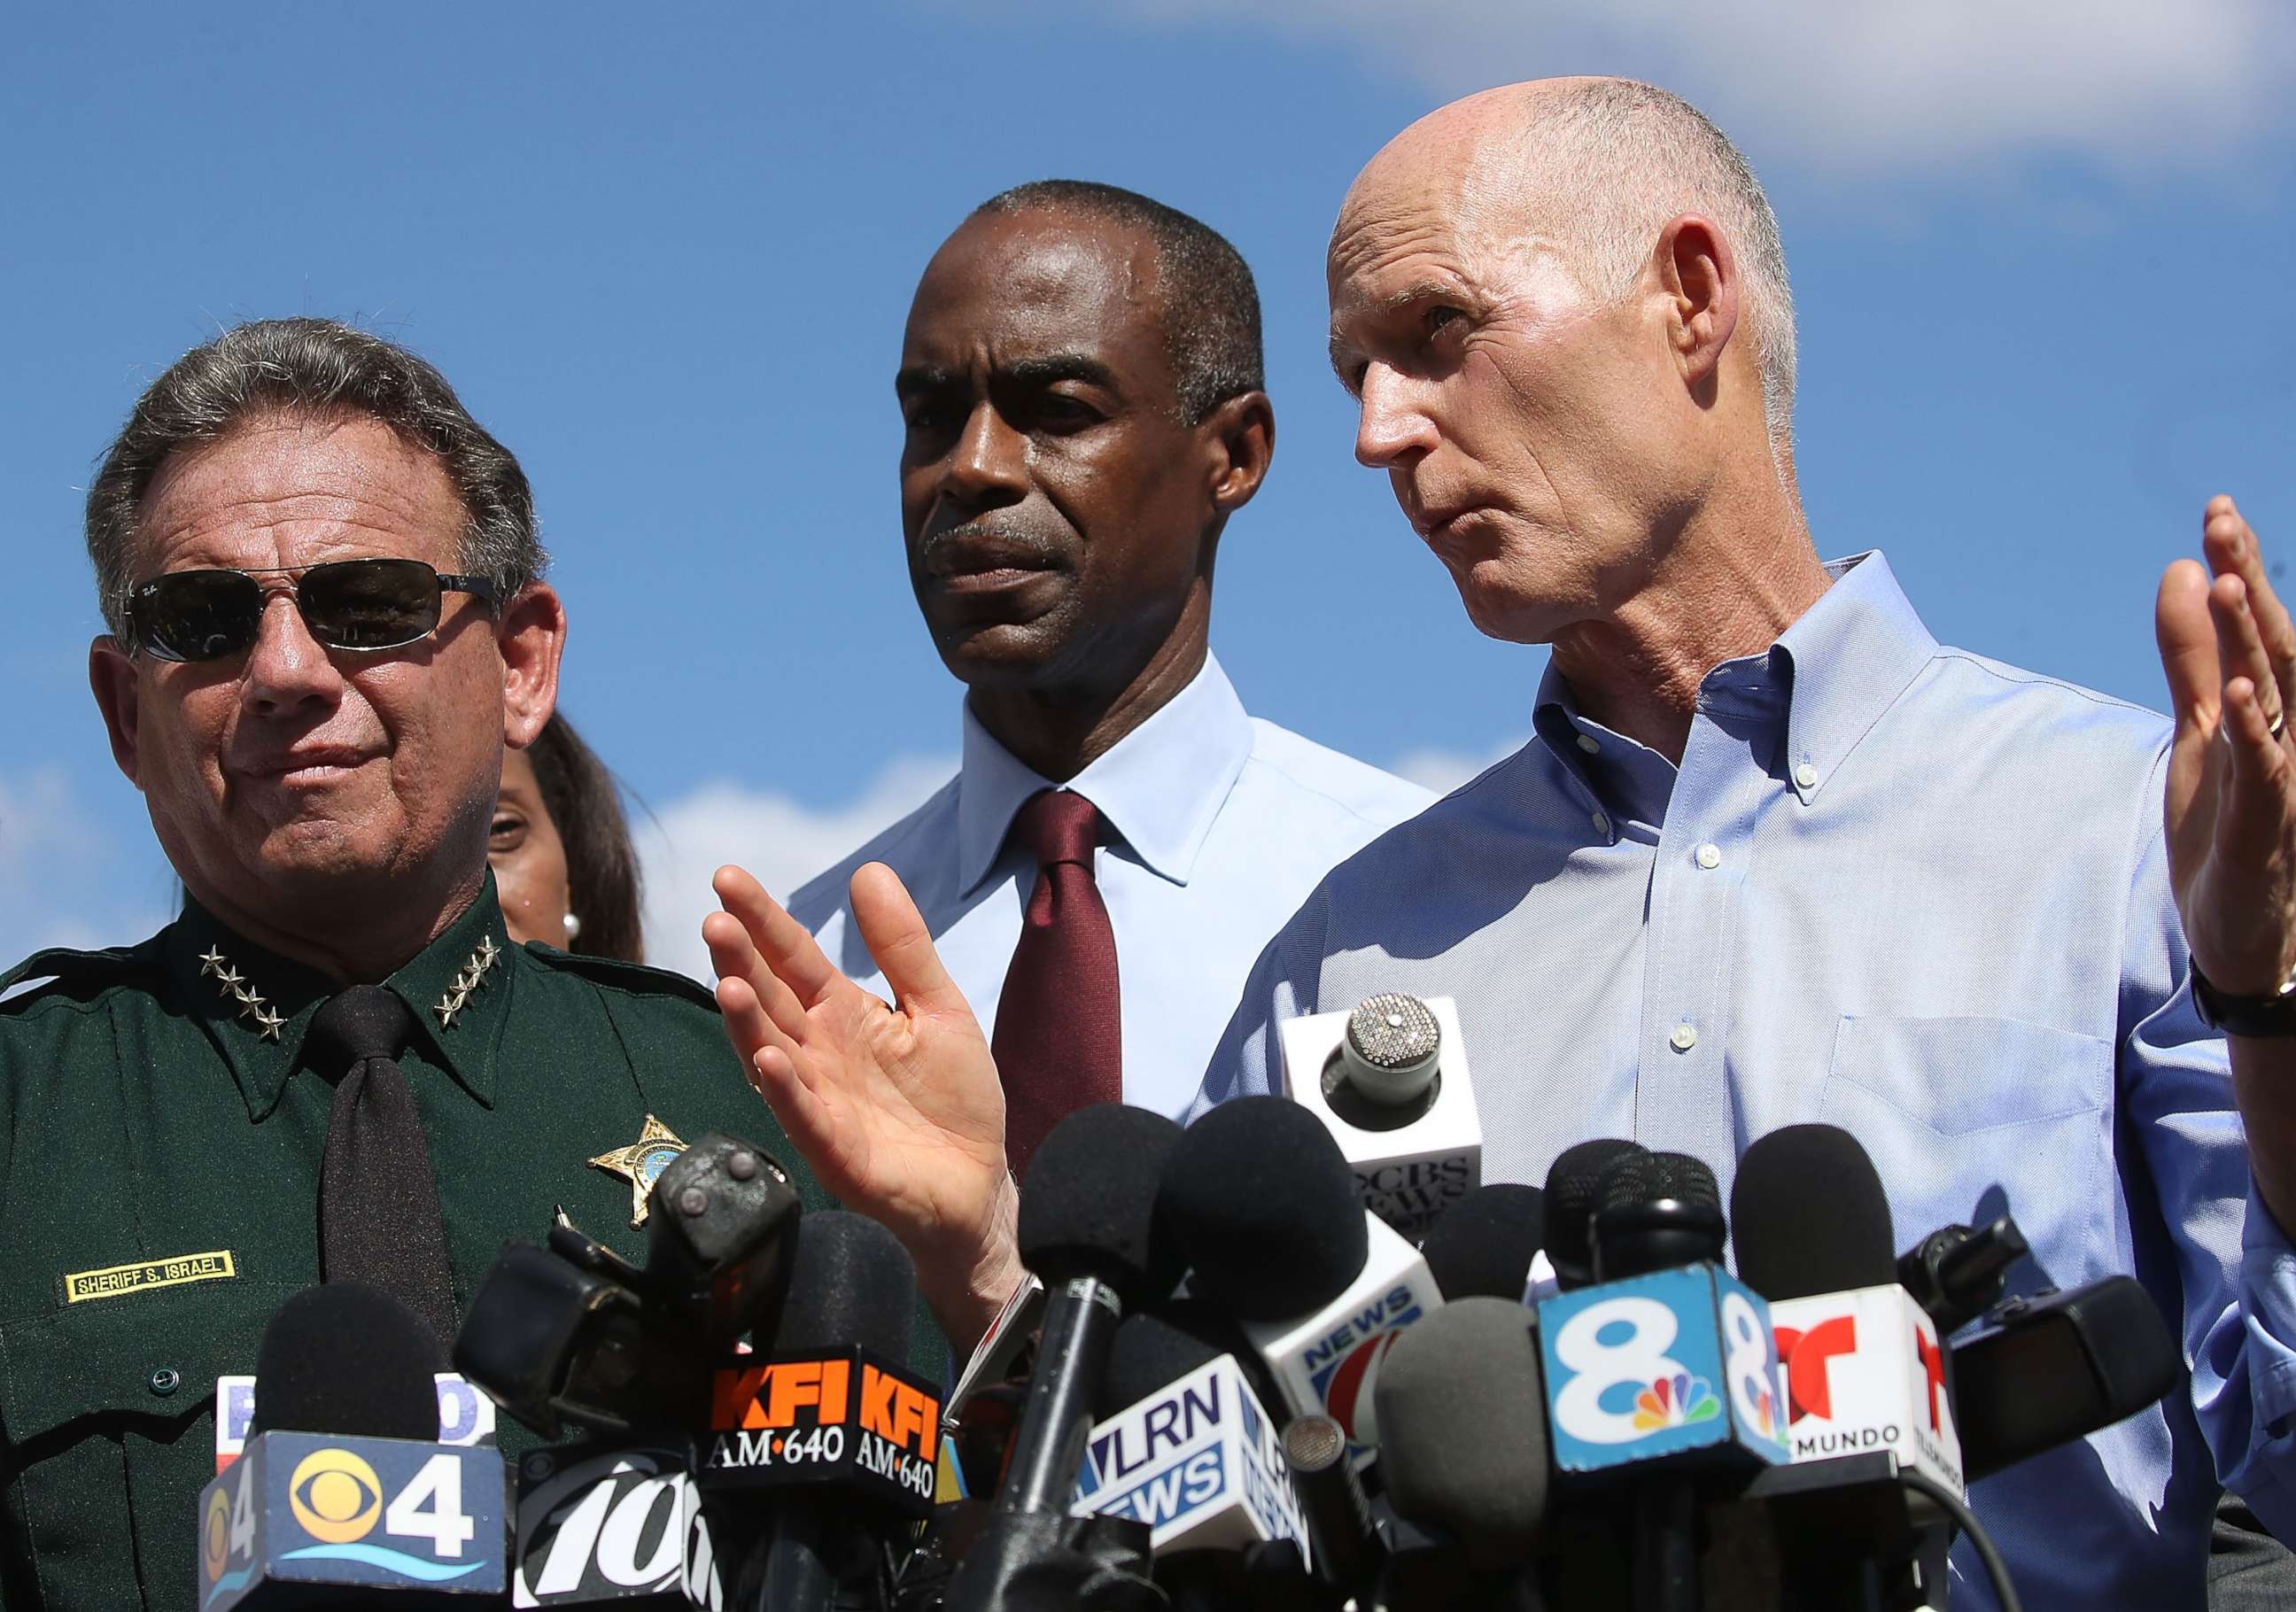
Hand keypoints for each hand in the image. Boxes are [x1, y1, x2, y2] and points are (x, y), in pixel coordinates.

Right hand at [703, 862, 1021, 1351]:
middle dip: (741, 961)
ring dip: (747, 1023)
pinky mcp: (837, 1153)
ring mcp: (821, 1103)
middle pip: (770, 1000)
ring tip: (730, 982)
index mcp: (842, 1015)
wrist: (978, 1182)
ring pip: (772, 1056)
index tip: (726, 877)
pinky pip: (804, 1117)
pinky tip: (767, 1059)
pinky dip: (785, 1090)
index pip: (793, 957)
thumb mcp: (938, 1007)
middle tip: (715, 920)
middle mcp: (818, 1054)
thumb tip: (868, 869)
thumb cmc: (953, 1098)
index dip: (762, 919)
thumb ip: (903, 946)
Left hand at [2157, 496, 2295, 998]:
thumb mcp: (2199, 731)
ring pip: (2279, 700)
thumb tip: (2179, 572)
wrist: (2253, 934)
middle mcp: (2295, 735)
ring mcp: (2291, 781)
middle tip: (2222, 522)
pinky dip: (2257, 735)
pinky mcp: (2273, 830)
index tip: (2216, 509)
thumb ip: (2191, 659)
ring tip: (2227, 583)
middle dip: (2249, 584)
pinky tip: (2241, 697)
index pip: (2259, 627)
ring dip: (2252, 642)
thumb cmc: (2233, 825)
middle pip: (2276, 647)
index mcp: (2277, 709)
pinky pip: (2269, 776)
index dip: (2240, 568)